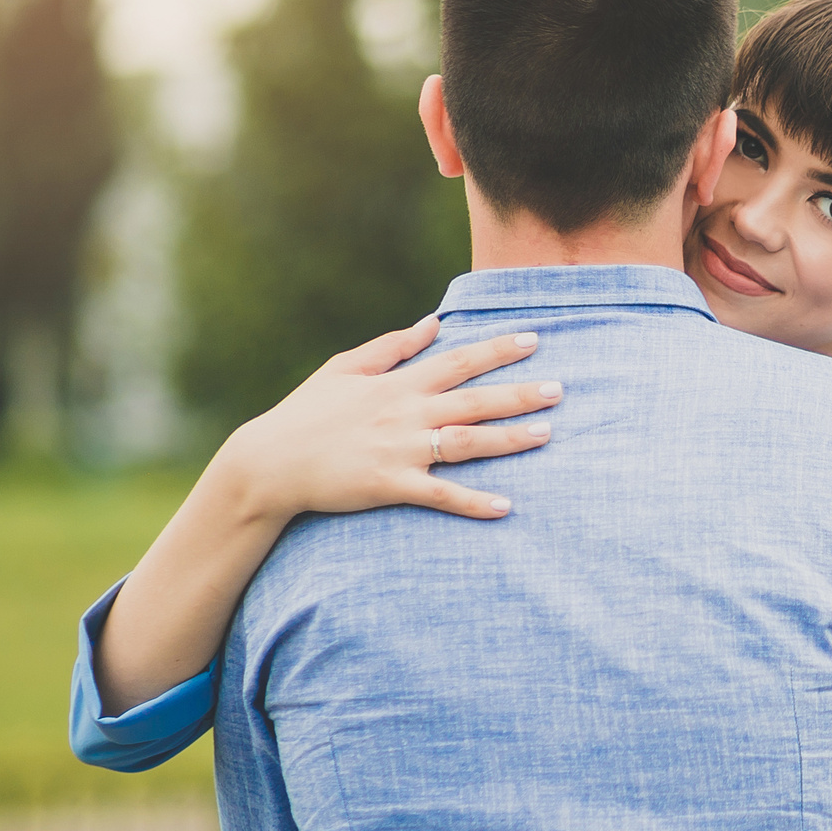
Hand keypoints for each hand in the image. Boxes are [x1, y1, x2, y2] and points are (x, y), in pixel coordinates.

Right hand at [218, 317, 560, 521]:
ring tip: (546, 435)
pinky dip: (472, 500)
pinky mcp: (390, 485)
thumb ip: (392, 347)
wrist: (270, 463)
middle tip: (561, 390)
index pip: (458, 361)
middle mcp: (405, 413)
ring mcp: (399, 450)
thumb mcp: (344, 368)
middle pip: (473, 400)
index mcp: (397, 384)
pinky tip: (505, 506)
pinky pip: (439, 494)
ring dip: (508, 439)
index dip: (498, 349)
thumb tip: (432, 323)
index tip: (535, 338)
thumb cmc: (306, 414)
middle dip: (519, 394)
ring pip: (465, 442)